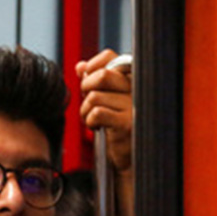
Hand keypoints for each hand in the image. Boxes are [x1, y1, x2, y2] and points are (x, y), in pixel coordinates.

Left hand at [76, 49, 132, 172]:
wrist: (128, 157)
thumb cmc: (116, 128)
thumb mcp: (106, 100)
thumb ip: (95, 81)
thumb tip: (80, 66)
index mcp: (132, 80)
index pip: (111, 57)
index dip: (93, 66)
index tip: (87, 80)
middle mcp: (137, 90)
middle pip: (103, 75)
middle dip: (86, 88)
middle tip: (88, 102)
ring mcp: (134, 107)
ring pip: (95, 96)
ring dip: (86, 110)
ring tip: (93, 119)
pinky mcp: (127, 124)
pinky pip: (97, 113)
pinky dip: (89, 121)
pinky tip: (97, 127)